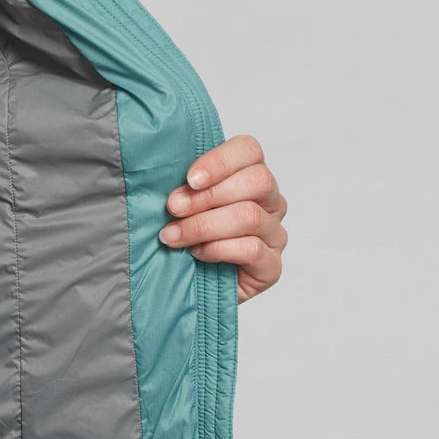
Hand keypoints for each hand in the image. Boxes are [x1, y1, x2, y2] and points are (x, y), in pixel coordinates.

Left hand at [158, 134, 287, 303]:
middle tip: (174, 209)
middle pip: (257, 180)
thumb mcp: (180, 205)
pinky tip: (197, 253)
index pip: (249, 150)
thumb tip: (164, 173)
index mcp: (249, 176)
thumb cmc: (184, 237)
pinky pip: (252, 249)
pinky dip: (217, 249)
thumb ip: (182, 186)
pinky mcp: (272, 267)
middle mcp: (270, 202)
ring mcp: (274, 235)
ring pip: (249, 216)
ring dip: (203, 225)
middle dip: (208, 196)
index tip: (189, 179)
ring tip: (173, 236)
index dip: (219, 161)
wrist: (188, 288)